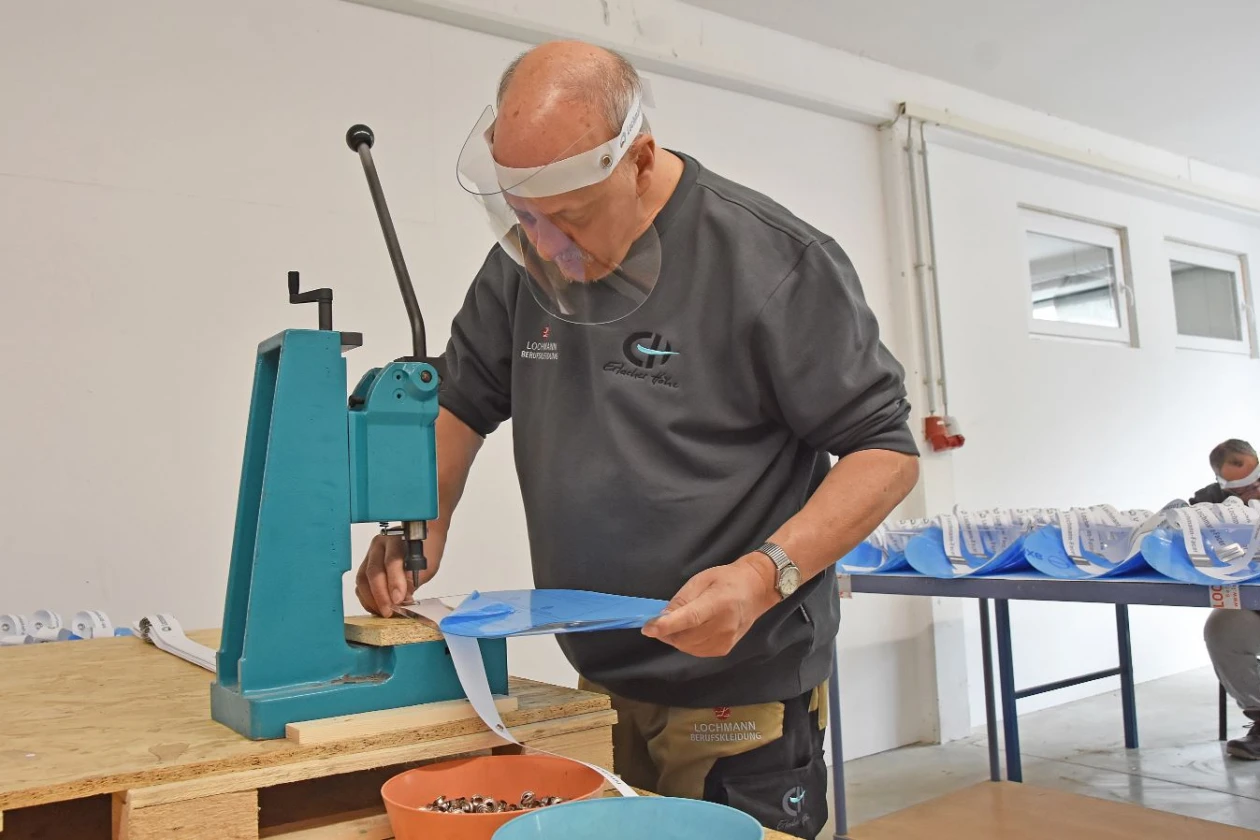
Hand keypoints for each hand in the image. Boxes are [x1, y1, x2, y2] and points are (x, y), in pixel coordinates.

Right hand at [354, 529, 445, 616]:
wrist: (423, 539)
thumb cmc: (426, 550)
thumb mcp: (427, 565)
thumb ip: (413, 580)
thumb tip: (401, 600)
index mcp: (396, 540)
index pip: (392, 561)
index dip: (394, 582)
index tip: (398, 599)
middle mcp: (379, 545)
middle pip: (374, 571)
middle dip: (380, 595)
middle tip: (389, 611)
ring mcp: (370, 555)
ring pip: (363, 579)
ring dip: (372, 599)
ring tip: (384, 612)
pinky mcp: (365, 566)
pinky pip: (360, 585)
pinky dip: (367, 599)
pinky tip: (377, 608)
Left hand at [641, 554, 778, 656]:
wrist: (756, 590)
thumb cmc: (726, 580)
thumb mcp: (701, 579)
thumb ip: (681, 599)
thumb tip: (662, 617)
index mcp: (718, 603)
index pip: (689, 619)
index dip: (667, 625)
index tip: (648, 628)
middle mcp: (724, 626)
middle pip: (685, 637)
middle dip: (666, 632)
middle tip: (659, 621)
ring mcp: (726, 641)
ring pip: (689, 647)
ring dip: (675, 638)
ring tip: (676, 624)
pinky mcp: (725, 649)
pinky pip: (697, 651)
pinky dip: (686, 643)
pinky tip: (688, 631)